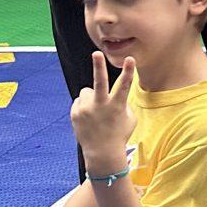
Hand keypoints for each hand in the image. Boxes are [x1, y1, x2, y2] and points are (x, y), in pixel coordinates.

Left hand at [70, 52, 135, 167]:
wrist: (102, 152)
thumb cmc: (119, 133)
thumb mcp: (129, 119)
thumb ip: (124, 103)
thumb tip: (115, 93)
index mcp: (117, 106)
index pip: (124, 85)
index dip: (128, 71)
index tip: (130, 59)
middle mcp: (101, 106)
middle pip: (99, 82)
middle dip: (98, 67)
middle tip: (96, 53)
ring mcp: (86, 110)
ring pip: (87, 91)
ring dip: (91, 97)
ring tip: (95, 112)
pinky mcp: (75, 113)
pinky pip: (79, 100)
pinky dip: (84, 106)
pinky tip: (89, 118)